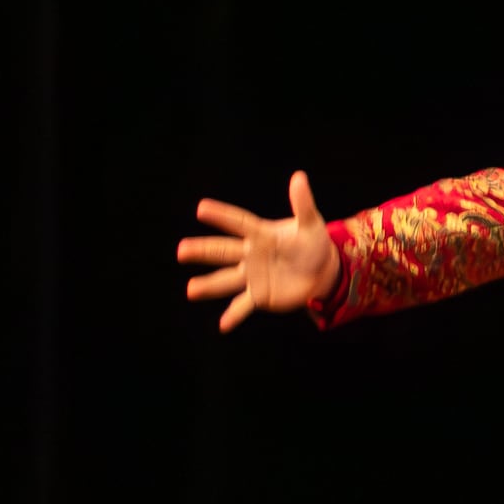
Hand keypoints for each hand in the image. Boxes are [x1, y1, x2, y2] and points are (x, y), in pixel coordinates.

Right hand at [179, 173, 342, 331]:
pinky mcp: (259, 295)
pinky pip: (243, 306)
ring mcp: (253, 276)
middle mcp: (251, 254)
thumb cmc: (313, 242)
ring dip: (209, 285)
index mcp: (261, 234)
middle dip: (203, 250)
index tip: (201, 208)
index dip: (222, 216)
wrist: (322, 270)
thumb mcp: (311, 223)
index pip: (239, 223)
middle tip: (182, 250)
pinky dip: (234, 315)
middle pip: (224, 251)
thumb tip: (299, 177)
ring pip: (227, 279)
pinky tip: (222, 326)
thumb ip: (302, 204)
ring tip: (190, 290)